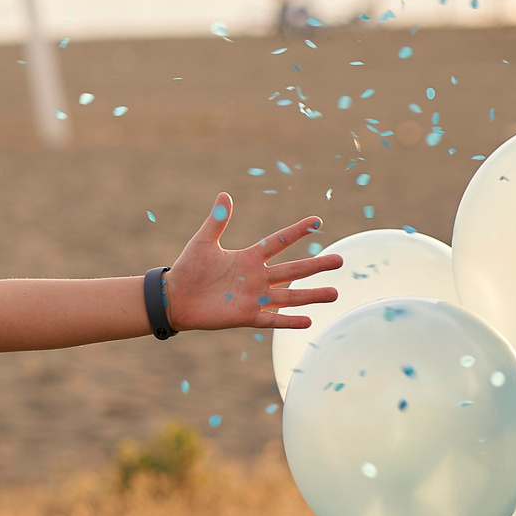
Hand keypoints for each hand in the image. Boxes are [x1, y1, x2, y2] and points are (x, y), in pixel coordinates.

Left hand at [163, 195, 341, 331]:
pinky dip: (288, 320)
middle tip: (340, 260)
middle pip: (292, 270)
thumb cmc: (188, 269)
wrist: (174, 298)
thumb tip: (225, 194)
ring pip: (289, 296)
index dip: (297, 232)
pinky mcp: (246, 316)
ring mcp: (253, 298)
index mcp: (248, 258)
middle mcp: (256, 278)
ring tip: (335, 293)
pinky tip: (308, 320)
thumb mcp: (203, 242)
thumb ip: (217, 221)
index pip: (278, 242)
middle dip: (316, 266)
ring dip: (311, 295)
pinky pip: (271, 319)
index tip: (317, 221)